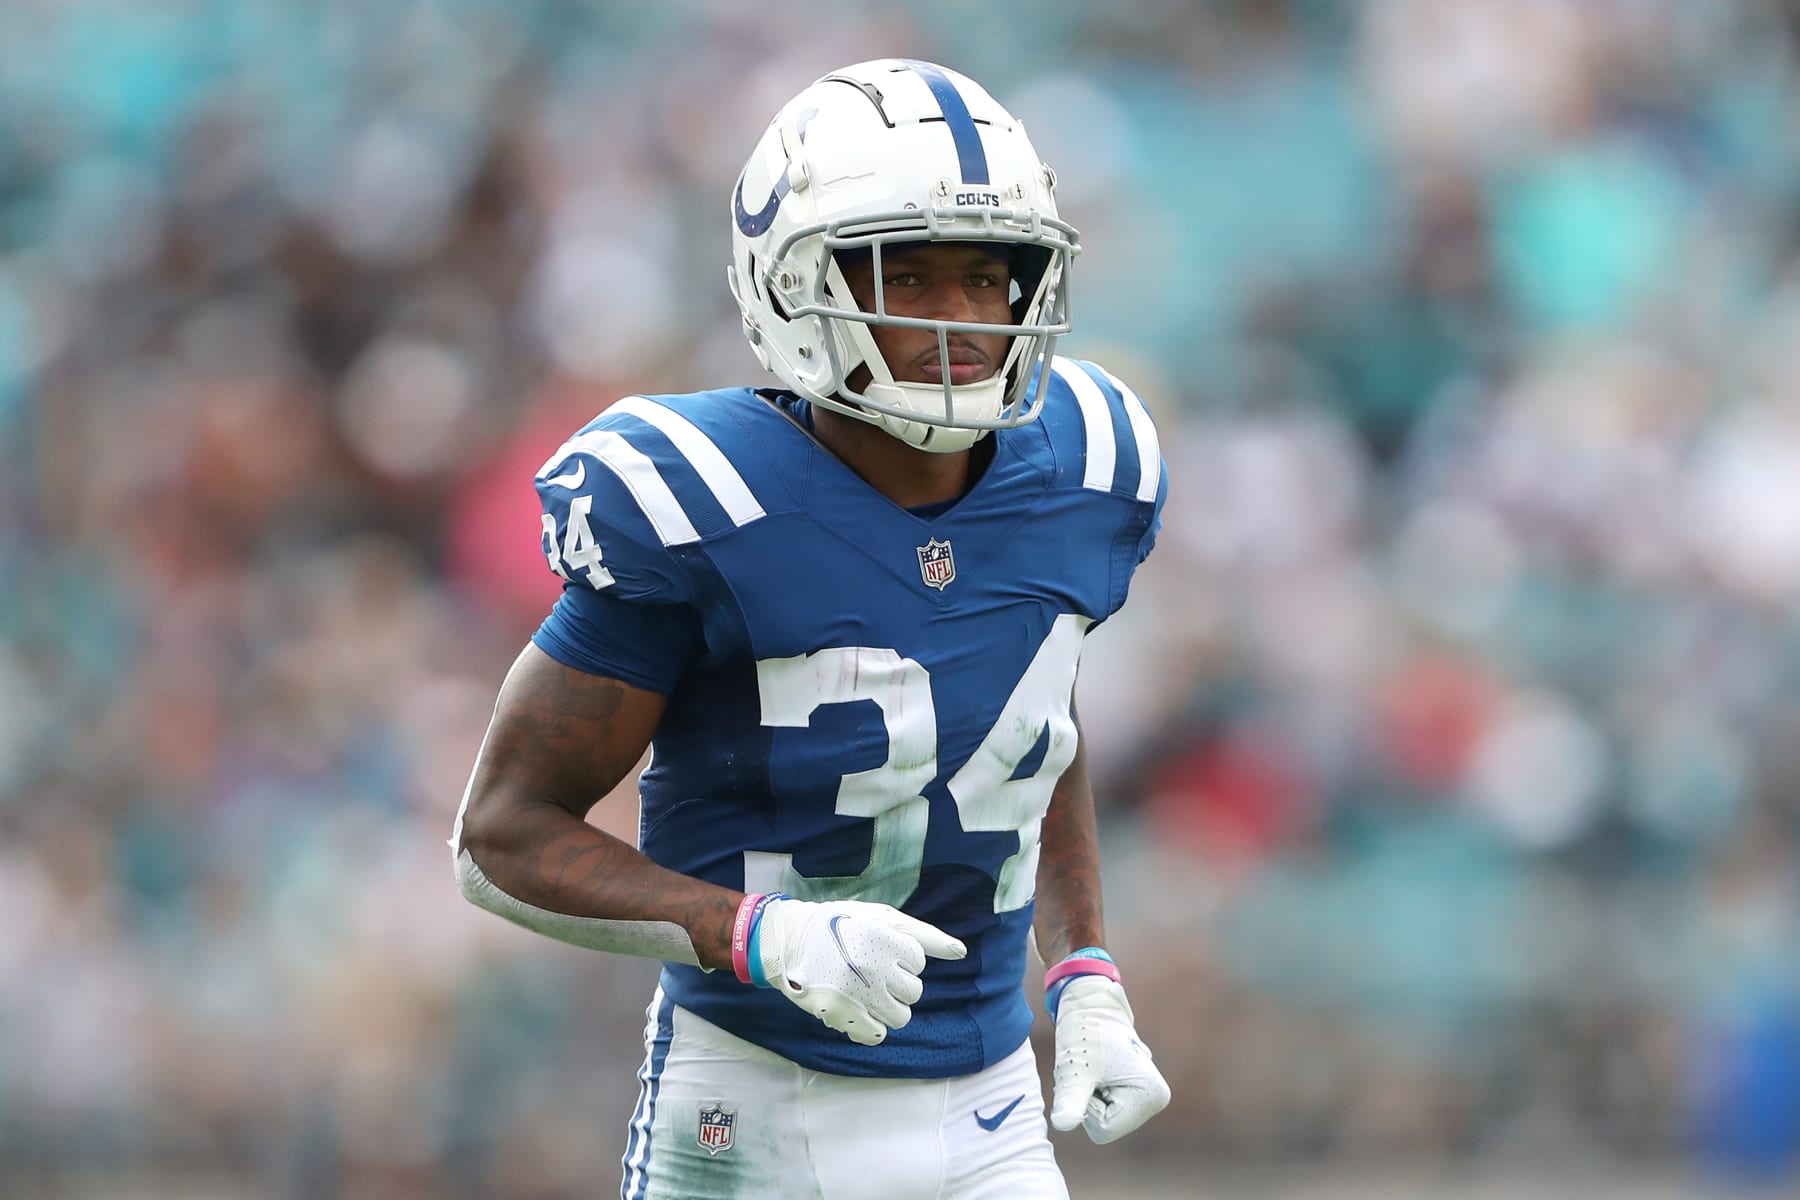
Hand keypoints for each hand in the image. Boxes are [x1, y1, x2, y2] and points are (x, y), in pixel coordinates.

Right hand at [752, 898, 966, 1045]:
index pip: (918, 962)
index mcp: (883, 938)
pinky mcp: (839, 1013)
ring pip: (901, 1017)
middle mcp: (872, 966)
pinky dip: (871, 1026)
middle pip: (914, 993)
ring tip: (868, 992)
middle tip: (874, 972)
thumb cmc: (842, 925)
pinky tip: (859, 1008)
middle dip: (898, 984)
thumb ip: (924, 935)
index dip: (902, 958)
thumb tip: (960, 952)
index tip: (880, 950)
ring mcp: (856, 992)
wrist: (791, 940)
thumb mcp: (882, 917)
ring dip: (888, 1007)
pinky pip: (877, 1035)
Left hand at [1049, 975, 1170, 1142]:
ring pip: (1103, 1120)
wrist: (1090, 1004)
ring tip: (1094, 1068)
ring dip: (1088, 1096)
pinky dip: (1092, 1092)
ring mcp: (1148, 1096)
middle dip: (1088, 1101)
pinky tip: (1096, 1070)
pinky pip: (1104, 1109)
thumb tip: (1063, 1125)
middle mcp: (1156, 1100)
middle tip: (1090, 1069)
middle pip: (1106, 1127)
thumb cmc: (1084, 1032)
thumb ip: (1071, 1099)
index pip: (1104, 1130)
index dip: (1087, 1104)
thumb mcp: (1076, 1069)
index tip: (1092, 1073)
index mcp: (1152, 1096)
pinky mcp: (1137, 1092)